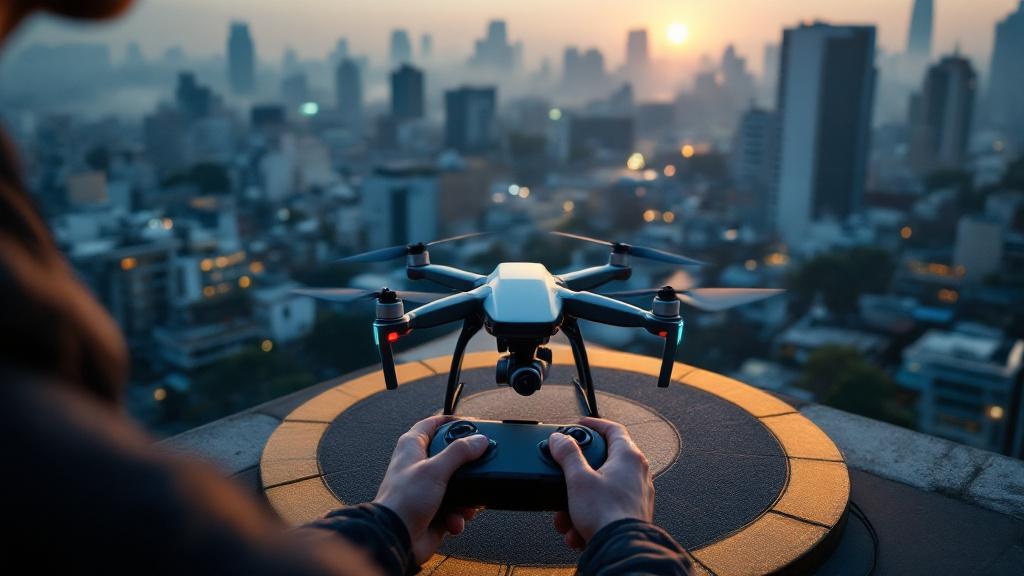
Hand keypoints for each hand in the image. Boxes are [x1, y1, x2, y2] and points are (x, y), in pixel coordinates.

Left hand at [373, 415, 487, 563]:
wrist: (396, 539)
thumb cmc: (403, 501)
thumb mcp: (435, 470)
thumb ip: (459, 452)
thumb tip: (479, 440)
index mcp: (412, 447)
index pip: (432, 424)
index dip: (451, 421)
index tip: (471, 423)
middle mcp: (419, 465)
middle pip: (450, 455)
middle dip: (467, 465)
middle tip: (480, 465)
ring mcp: (427, 489)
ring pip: (458, 484)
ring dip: (466, 497)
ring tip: (466, 504)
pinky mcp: (435, 509)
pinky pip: (457, 507)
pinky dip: (459, 515)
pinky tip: (455, 520)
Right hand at [549, 417, 653, 549]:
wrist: (622, 549)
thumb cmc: (608, 514)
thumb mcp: (578, 479)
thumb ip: (567, 455)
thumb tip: (560, 439)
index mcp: (629, 457)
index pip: (613, 428)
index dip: (594, 424)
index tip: (579, 425)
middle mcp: (637, 473)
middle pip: (602, 462)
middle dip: (577, 475)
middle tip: (565, 478)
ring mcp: (636, 494)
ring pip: (601, 489)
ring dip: (578, 501)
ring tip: (566, 515)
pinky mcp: (632, 514)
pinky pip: (605, 508)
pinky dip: (588, 516)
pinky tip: (577, 529)